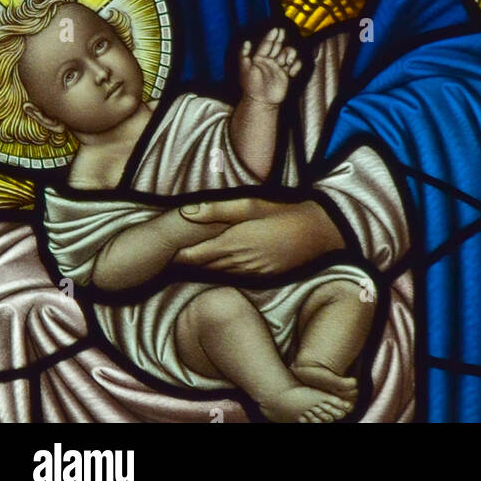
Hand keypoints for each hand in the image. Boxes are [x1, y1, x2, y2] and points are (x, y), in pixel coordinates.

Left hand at [174, 198, 344, 272]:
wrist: (320, 233)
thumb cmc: (286, 212)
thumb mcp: (252, 204)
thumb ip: (217, 208)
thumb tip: (186, 210)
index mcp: (232, 244)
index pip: (192, 255)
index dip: (174, 253)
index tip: (160, 247)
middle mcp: (237, 264)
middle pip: (200, 266)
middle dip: (182, 260)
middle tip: (163, 253)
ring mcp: (248, 273)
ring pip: (213, 273)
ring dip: (197, 266)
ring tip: (179, 257)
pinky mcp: (259, 277)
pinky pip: (229, 276)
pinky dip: (216, 269)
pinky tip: (212, 261)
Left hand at [240, 26, 300, 106]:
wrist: (261, 102)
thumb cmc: (251, 86)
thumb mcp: (245, 69)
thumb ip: (244, 54)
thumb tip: (246, 41)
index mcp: (260, 59)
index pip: (266, 44)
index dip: (271, 36)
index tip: (276, 29)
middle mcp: (270, 61)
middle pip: (277, 46)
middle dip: (280, 39)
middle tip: (282, 32)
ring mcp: (278, 68)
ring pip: (287, 54)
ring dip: (289, 54)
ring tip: (286, 62)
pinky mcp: (286, 75)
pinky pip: (294, 65)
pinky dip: (296, 66)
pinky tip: (292, 72)